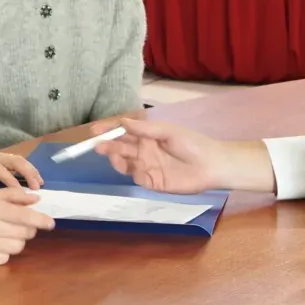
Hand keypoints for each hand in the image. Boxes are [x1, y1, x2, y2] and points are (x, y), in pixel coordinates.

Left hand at [0, 141, 42, 190]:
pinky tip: (31, 180)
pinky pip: (14, 163)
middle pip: (14, 161)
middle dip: (28, 173)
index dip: (10, 181)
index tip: (21, 193)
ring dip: (30, 170)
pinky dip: (25, 170)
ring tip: (40, 184)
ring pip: (17, 160)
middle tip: (37, 187)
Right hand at [0, 190, 54, 265]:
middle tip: (20, 225)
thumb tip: (36, 199)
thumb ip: (12, 195)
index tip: (51, 223)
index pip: (25, 216)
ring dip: (16, 241)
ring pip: (17, 247)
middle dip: (27, 229)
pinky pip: (4, 258)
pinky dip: (4, 252)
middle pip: (24, 233)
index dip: (41, 220)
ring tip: (5, 234)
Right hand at [95, 118, 274, 192]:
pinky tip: (137, 169)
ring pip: (125, 163)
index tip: (94, 130)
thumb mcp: (168, 132)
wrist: (211, 165)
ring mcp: (147, 167)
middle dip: (107, 145)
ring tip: (113, 155)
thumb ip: (145, 129)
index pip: (123, 131)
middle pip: (120, 147)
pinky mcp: (152, 182)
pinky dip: (133, 173)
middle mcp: (144, 150)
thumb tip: (123, 121)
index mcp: (147, 135)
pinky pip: (137, 177)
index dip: (108, 129)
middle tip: (97, 146)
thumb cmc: (191, 143)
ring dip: (116, 159)